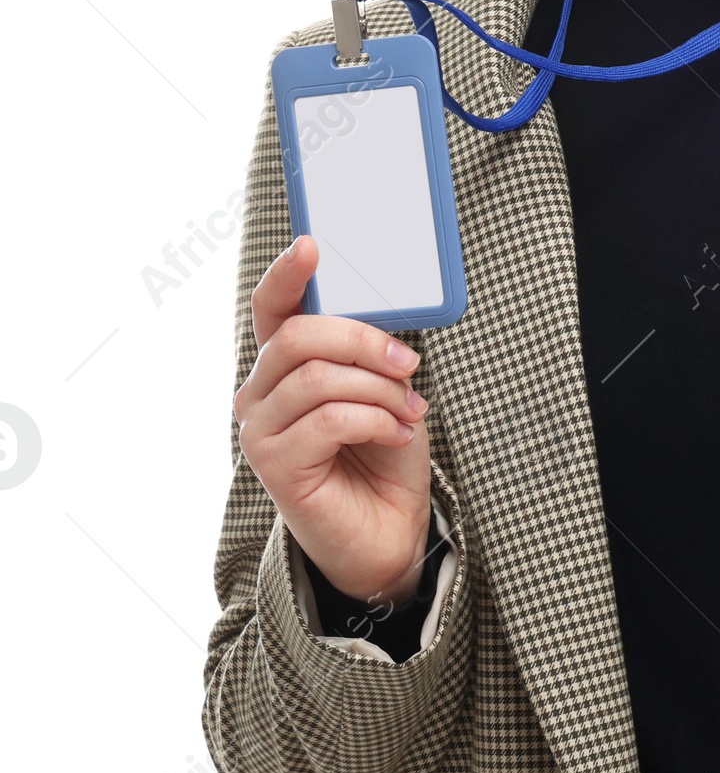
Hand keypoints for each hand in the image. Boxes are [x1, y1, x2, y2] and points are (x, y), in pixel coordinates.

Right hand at [234, 235, 433, 607]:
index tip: (311, 245)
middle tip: (407, 363)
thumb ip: (368, 351)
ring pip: (318, 378)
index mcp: (284, 365)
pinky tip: (397, 433)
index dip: (286, 274)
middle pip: (298, 337)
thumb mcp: (384, 387)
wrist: (389, 527)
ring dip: (379, 390)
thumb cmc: (382, 451)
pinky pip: (328, 419)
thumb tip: (379, 315)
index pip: (272, 310)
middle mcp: (260, 393)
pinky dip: (375, 419)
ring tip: (408, 410)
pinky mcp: (273, 467)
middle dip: (362, 341)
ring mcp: (259, 430)